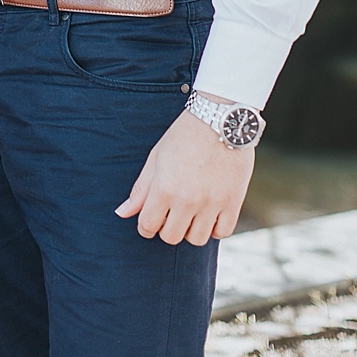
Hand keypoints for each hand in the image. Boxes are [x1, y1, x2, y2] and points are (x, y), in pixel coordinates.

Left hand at [115, 109, 254, 246]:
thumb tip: (122, 214)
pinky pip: (223, 232)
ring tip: (193, 213)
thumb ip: (141, 189)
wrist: (221, 118)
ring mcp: (212, 202)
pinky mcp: (233, 201)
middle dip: (168, 227)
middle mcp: (187, 200)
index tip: (153, 218)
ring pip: (197, 239)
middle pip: (171, 237)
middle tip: (173, 212)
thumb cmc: (185, 135)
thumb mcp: (157, 157)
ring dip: (192, 229)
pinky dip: (216, 228)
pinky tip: (212, 213)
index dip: (146, 226)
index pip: (147, 227)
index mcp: (164, 189)